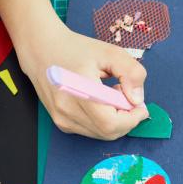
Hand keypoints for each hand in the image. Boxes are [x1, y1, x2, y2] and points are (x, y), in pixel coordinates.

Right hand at [18, 20, 149, 139]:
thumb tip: (137, 99)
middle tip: (127, 97)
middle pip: (108, 132)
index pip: (111, 123)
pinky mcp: (61, 123)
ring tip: (112, 95)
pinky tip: (100, 102)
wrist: (42, 50)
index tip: (141, 105)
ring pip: (100, 134)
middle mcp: (67, 110)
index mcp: (79, 91)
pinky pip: (90, 131)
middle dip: (126, 120)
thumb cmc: (76, 49)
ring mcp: (62, 119)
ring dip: (115, 120)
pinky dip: (102, 121)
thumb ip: (130, 73)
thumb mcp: (110, 52)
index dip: (132, 118)